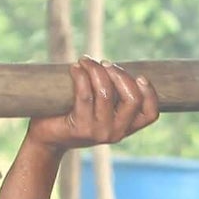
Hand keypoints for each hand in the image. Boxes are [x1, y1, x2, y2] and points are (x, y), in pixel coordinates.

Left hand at [30, 59, 160, 151]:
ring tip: (85, 61)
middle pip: (132, 99)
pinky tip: (75, 68)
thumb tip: (113, 65)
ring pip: (106, 93)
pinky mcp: (80, 128)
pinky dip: (81, 76)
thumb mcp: (100, 108)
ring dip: (96, 70)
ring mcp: (99, 132)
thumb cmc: (74, 115)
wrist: (48, 137)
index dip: (149, 92)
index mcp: (126, 128)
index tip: (139, 75)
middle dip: (120, 74)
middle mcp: (116, 133)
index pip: (150, 114)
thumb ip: (112, 94)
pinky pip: (85, 95)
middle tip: (104, 63)